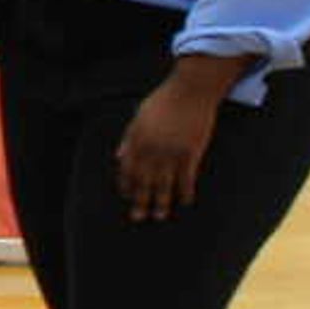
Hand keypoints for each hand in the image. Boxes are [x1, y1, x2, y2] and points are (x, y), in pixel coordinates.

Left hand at [113, 74, 225, 220]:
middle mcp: (152, 149)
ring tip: (159, 217)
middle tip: (137, 218)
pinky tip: (185, 202)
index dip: (126, 185)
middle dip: (140, 201)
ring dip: (161, 202)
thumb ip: (129, 139)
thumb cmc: (163, 101)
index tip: (127, 197)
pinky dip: (185, 191)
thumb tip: (119, 157)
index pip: (127, 169)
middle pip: (144, 181)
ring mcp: (171, 152)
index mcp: (137, 140)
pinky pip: (187, 178)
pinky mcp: (191, 152)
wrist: (190, 90)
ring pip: (164, 184)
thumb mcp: (139, 117)